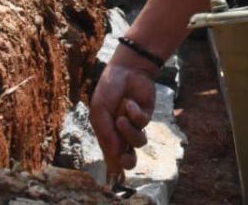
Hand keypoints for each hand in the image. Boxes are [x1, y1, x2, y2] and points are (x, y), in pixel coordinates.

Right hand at [90, 47, 158, 175]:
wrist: (126, 69)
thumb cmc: (109, 89)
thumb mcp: (100, 111)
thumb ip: (105, 133)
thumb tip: (114, 156)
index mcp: (108, 133)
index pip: (112, 156)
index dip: (114, 168)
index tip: (116, 179)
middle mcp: (122, 133)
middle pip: (129, 157)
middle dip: (128, 161)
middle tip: (126, 159)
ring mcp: (136, 125)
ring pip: (138, 142)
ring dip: (129, 131)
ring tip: (121, 118)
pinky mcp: (147, 116)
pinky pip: (143, 124)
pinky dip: (135, 114)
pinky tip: (130, 102)